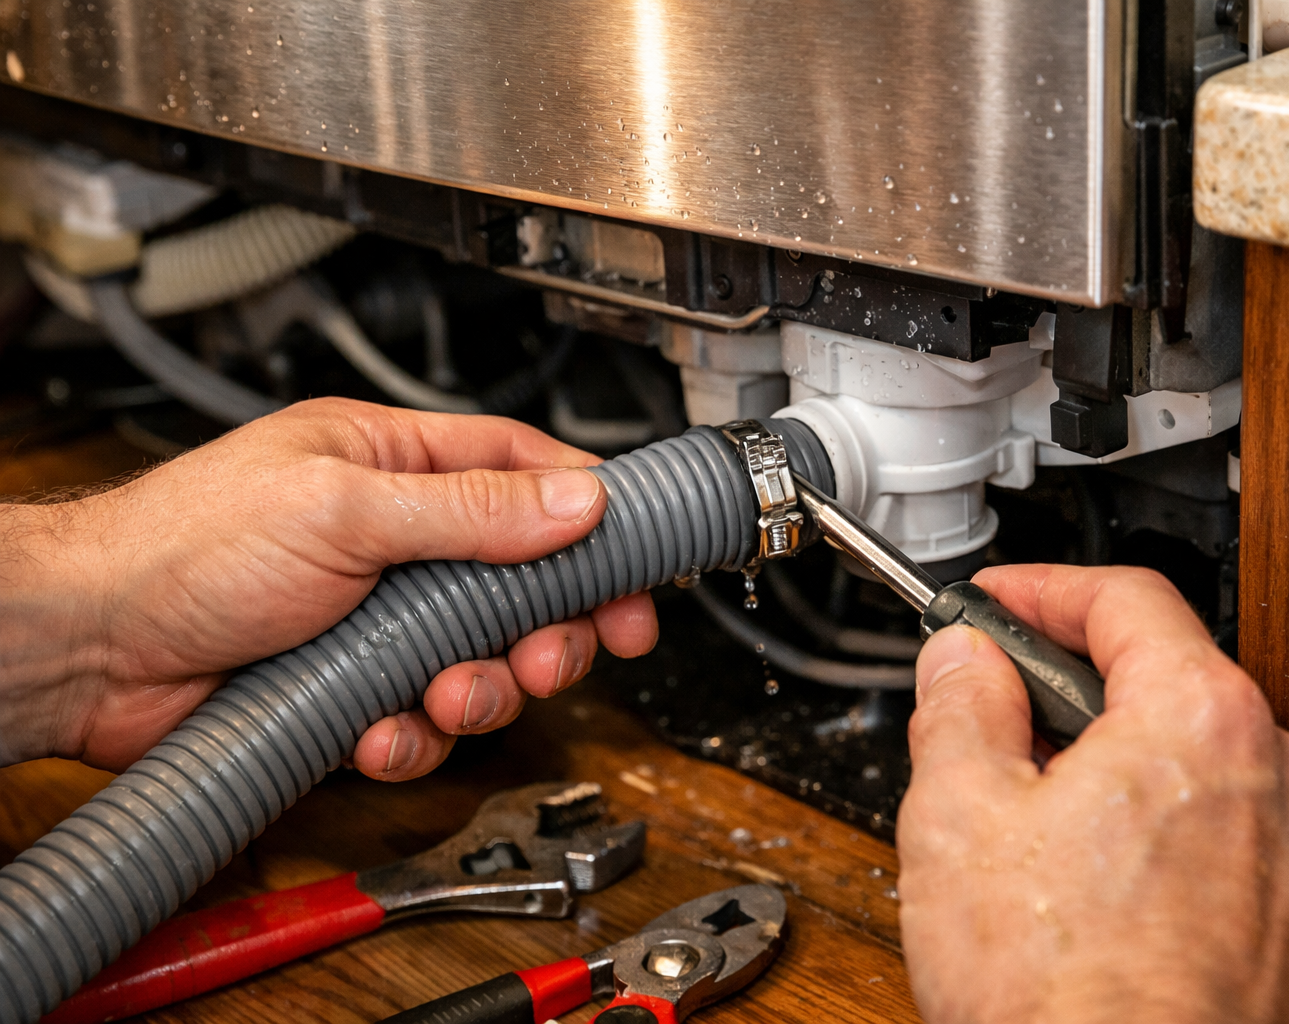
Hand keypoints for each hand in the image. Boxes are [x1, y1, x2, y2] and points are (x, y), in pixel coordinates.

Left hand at [0, 397, 657, 775]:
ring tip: (450, 694)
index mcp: (396, 465)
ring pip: (479, 661)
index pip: (525, 474)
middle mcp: (397, 540)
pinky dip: (411, 736)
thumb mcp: (344, 508)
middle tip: (552, 654)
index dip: (590, 518)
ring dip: (479, 690)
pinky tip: (381, 728)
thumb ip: (469, 509)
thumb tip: (575, 503)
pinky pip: (419, 721)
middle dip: (546, 628)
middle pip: (522, 582)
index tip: (637, 561)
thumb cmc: (184, 546)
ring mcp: (376, 618)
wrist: (88, 649)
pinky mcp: (351, 688)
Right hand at [896, 565, 1288, 1023]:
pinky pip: (1233, 847)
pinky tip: (1102, 897)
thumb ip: (959, 708)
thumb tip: (962, 661)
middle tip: (1001, 719)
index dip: (1044, 589)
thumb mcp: (960, 816)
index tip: (1000, 602)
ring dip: (1124, 771)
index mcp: (1201, 720)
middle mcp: (1279, 778)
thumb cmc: (1066, 994)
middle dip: (1077, 690)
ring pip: (1202, 771)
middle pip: (1168, 682)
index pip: (1125, 598)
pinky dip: (1170, 842)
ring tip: (1042, 828)